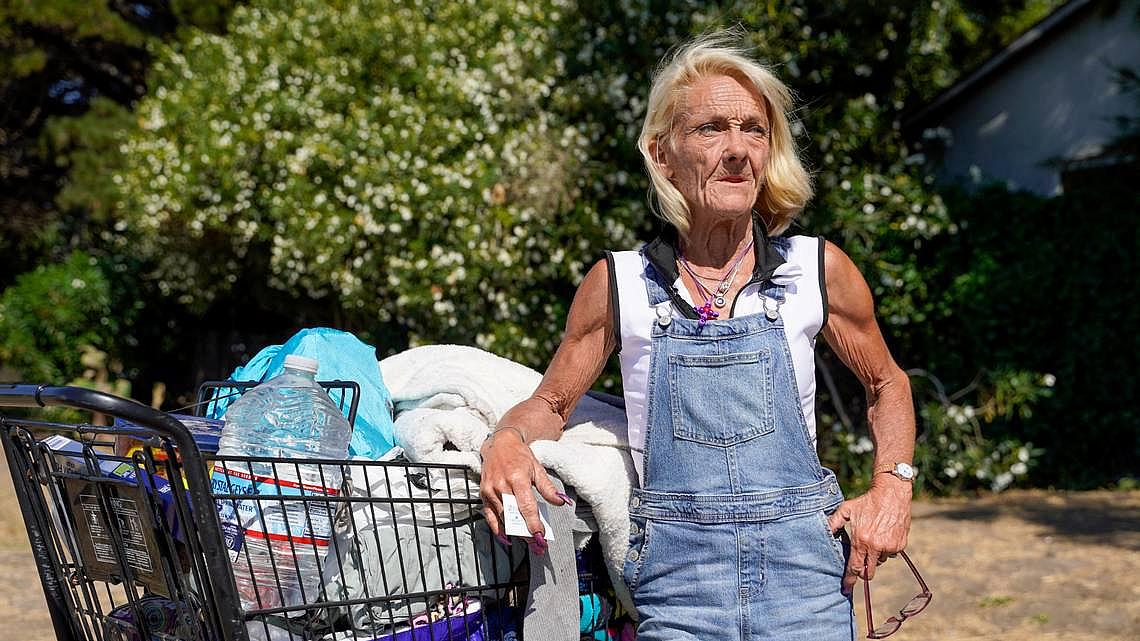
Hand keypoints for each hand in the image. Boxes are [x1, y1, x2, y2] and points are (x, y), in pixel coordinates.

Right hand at [478, 428, 566, 554]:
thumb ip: (548, 487)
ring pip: (502, 518)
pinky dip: (497, 529)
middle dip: (525, 532)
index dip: (533, 523)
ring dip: (514, 533)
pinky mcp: (483, 494)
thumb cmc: (520, 456)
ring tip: (527, 541)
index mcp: (517, 478)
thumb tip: (560, 502)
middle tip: (537, 544)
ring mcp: (490, 491)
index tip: (540, 535)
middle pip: (513, 516)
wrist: (499, 444)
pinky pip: (489, 517)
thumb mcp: (537, 468)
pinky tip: (507, 538)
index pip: (526, 506)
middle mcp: (501, 485)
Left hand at [827, 475, 911, 594]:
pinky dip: (886, 549)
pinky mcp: (900, 545)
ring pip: (879, 561)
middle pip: (869, 571)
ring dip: (875, 556)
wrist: (891, 494)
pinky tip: (883, 535)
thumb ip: (834, 523)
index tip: (846, 588)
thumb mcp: (846, 509)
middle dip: (864, 571)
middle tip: (861, 562)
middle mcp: (876, 546)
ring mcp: (889, 546)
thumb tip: (824, 532)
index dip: (850, 579)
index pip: (854, 567)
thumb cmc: (867, 501)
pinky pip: (890, 554)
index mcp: (861, 540)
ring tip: (872, 538)